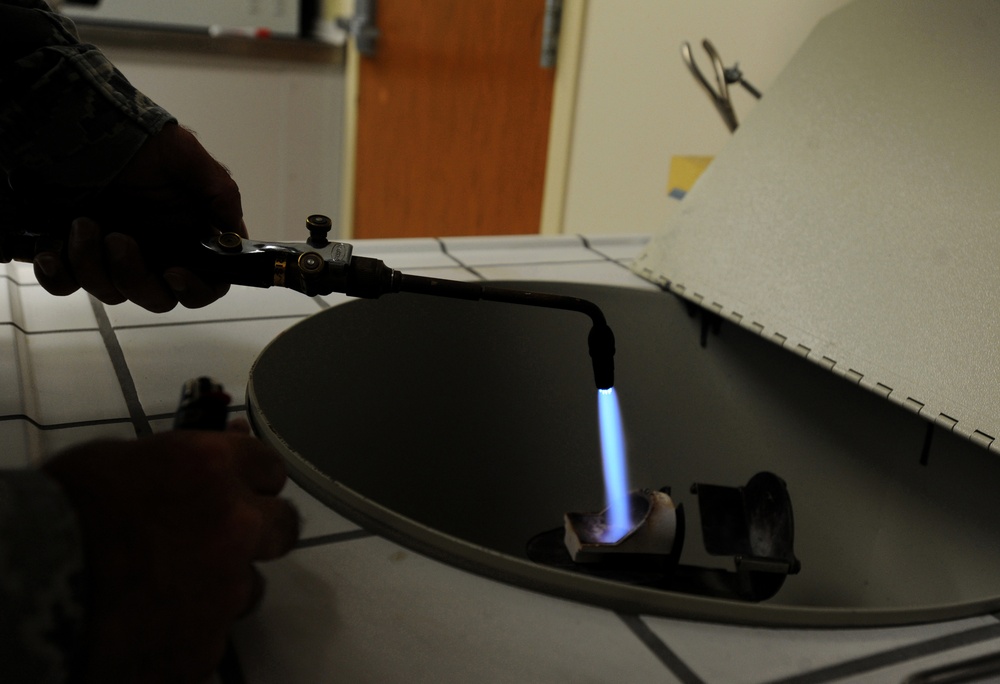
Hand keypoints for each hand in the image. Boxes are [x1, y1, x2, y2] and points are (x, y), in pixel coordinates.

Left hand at [33, 123, 246, 311]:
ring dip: (93, 265)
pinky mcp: (76, 254)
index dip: (194, 289)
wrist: (81, 127)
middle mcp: (156, 253)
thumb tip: (233, 235)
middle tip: (119, 241)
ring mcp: (113, 257)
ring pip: (110, 292)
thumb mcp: (187, 156)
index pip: (207, 284)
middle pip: (157, 297)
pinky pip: (67, 284)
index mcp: (189, 238)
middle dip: (135, 278)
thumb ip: (219, 194)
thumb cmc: (140, 140)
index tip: (174, 273)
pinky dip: (57, 275)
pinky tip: (51, 251)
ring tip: (83, 223)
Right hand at [43, 424, 299, 682]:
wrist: (28, 580)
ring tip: (169, 592)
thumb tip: (220, 448)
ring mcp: (227, 589)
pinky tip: (152, 628)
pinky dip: (191, 631)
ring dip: (224, 587)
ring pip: (250, 588)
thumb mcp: (120, 460)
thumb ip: (182, 460)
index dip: (252, 481)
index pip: (270, 467)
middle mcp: (236, 524)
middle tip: (221, 541)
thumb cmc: (62, 509)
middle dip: (259, 532)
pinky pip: (213, 635)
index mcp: (214, 467)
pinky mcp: (207, 645)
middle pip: (283, 527)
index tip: (238, 491)